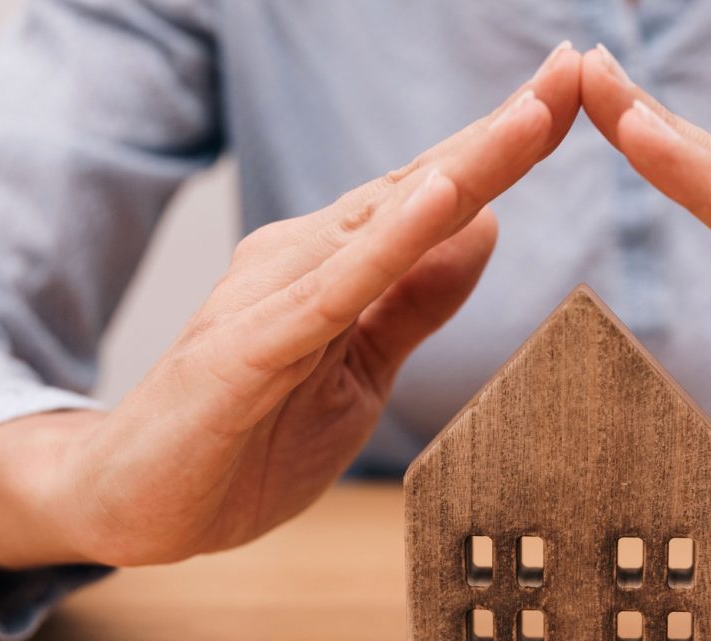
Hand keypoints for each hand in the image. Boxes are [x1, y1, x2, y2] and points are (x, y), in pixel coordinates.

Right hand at [0, 43, 582, 569]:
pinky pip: (332, 293)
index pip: (435, 197)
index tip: (574, 95)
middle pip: (420, 187)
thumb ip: (415, 302)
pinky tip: (441, 200)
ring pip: (386, 224)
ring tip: (533, 116)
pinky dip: (390, 245)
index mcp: (335, 265)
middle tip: (574, 67)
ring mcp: (271, 297)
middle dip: (502, 130)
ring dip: (464, 168)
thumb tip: (486, 225)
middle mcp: (303, 259)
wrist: (137, 504)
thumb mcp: (360, 372)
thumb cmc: (248, 439)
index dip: (505, 148)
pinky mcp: (248, 350)